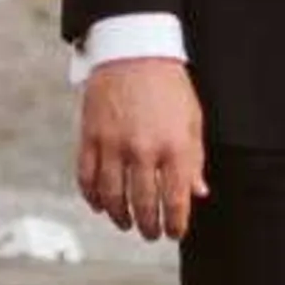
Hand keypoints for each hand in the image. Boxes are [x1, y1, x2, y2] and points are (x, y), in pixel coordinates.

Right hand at [76, 54, 206, 243]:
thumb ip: (195, 158)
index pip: (174, 199)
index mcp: (174, 145)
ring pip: (112, 197)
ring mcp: (113, 144)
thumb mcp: (192, 118)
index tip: (175, 233)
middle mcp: (143, 149)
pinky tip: (101, 205)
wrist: (134, 50)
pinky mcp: (90, 137)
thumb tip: (197, 193)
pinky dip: (93, 197)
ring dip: (120, 216)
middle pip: (142, 203)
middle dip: (148, 226)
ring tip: (126, 223)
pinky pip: (87, 178)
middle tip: (151, 233)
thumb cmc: (168, 84)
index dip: (175, 223)